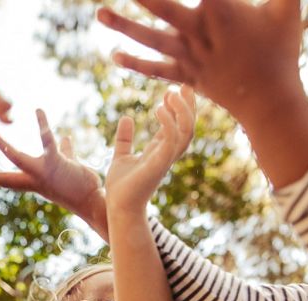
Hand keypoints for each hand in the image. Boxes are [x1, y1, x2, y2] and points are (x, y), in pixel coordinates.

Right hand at [0, 109, 109, 240]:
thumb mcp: (69, 166)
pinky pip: (46, 140)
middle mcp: (34, 180)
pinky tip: (38, 110)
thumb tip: (64, 138)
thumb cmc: (83, 185)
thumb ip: (64, 152)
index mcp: (33, 182)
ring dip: (0, 145)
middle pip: (3, 178)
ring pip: (16, 158)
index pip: (6, 179)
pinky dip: (42, 124)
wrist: (94, 200)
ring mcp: (42, 173)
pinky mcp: (55, 163)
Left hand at [97, 0, 302, 120]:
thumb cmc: (281, 49)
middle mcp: (200, 33)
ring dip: (123, 26)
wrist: (270, 102)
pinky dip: (135, 64)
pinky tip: (113, 55)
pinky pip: (156, 70)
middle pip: (163, 7)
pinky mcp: (186, 76)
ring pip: (151, 39)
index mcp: (223, 11)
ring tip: (98, 13)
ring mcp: (190, 57)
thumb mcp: (287, 8)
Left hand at [105, 87, 195, 215]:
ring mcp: (166, 159)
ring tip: (171, 93)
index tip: (174, 89)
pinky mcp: (159, 164)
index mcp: (160, 151)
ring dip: (183, 111)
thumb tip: (126, 118)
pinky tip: (159, 108)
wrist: (118, 207)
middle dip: (189, 106)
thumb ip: (125, 139)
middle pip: (189, 126)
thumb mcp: (121, 156)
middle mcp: (167, 154)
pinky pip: (172, 140)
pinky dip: (169, 123)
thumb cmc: (120, 187)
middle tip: (183, 85)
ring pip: (187, 132)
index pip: (178, 126)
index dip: (179, 107)